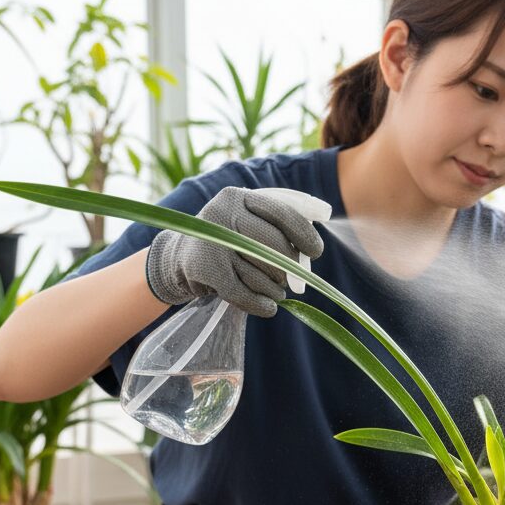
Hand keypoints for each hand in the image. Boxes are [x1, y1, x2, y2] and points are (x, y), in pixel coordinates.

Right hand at [146, 186, 324, 317]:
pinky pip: (244, 294)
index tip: (315, 252)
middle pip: (276, 247)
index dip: (305, 235)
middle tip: (292, 279)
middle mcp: (223, 214)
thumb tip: (324, 212)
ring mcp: (213, 242)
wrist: (179, 258)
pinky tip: (269, 307)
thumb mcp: (249, 220)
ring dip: (276, 290)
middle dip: (291, 269)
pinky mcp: (206, 270)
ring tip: (275, 290)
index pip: (283, 213)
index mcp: (239, 197)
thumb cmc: (229, 239)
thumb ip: (282, 218)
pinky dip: (262, 305)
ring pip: (262, 274)